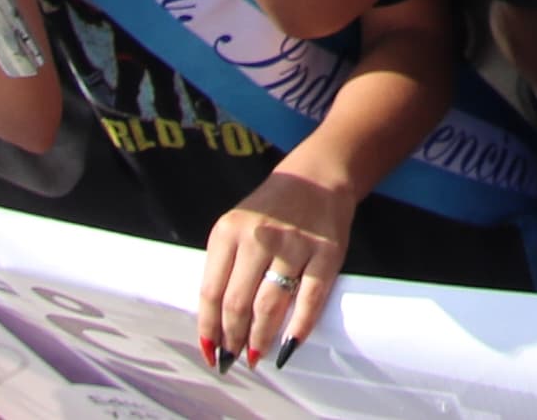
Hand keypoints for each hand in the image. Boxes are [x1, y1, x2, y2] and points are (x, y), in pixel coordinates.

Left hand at [198, 165, 354, 369]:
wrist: (317, 177)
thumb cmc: (271, 211)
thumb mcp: (237, 227)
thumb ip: (225, 267)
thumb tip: (217, 324)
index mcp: (228, 231)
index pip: (211, 292)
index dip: (209, 328)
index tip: (210, 351)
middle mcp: (259, 236)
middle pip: (238, 303)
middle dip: (233, 339)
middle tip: (233, 359)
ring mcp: (295, 244)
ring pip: (270, 305)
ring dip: (261, 338)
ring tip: (257, 355)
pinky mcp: (327, 252)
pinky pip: (311, 298)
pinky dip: (300, 327)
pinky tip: (289, 346)